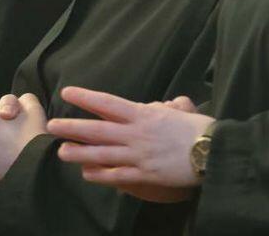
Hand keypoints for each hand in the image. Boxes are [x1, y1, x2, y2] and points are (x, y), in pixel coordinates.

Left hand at [48, 86, 212, 202]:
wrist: (214, 152)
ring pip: (102, 154)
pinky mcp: (145, 175)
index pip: (108, 103)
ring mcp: (139, 156)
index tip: (68, 92)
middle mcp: (136, 134)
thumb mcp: (178, 112)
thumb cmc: (200, 129)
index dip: (86, 97)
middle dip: (73, 127)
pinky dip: (101, 175)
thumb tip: (158, 106)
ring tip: (61, 151)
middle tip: (53, 125)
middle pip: (98, 129)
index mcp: (144, 114)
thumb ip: (162, 109)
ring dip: (80, 152)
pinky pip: (117, 175)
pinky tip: (87, 174)